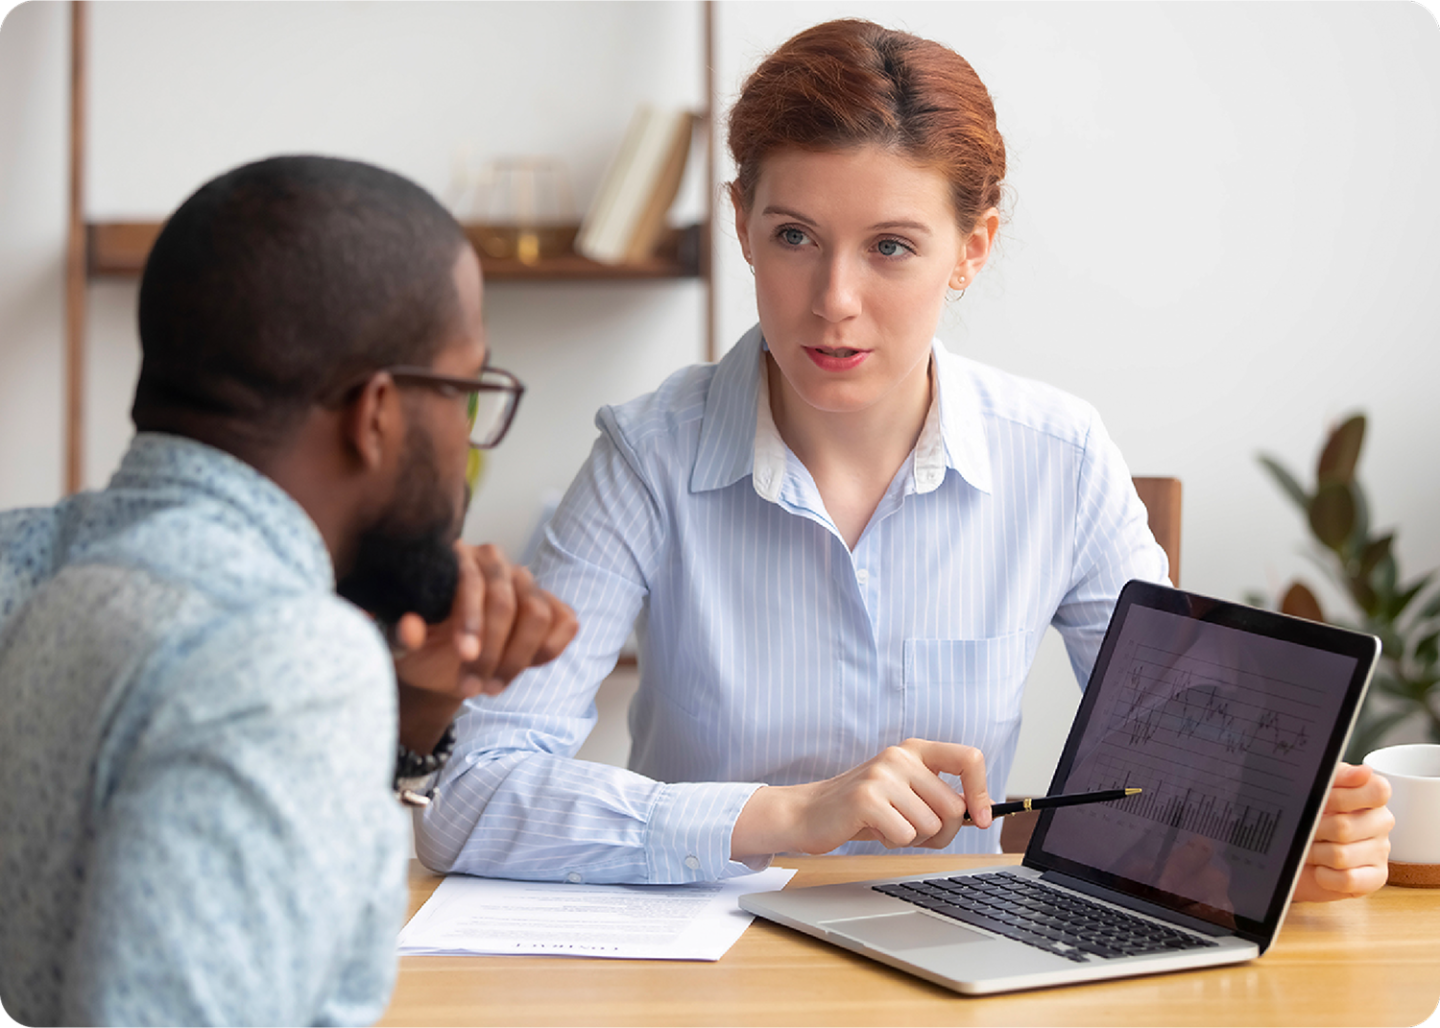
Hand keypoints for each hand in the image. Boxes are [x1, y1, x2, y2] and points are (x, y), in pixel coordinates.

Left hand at [392, 542, 576, 752]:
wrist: (443, 664)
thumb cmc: (422, 648)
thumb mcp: (401, 647)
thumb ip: (401, 637)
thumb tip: (410, 628)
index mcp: (455, 559)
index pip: (472, 582)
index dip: (472, 620)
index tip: (466, 655)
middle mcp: (494, 563)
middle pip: (508, 602)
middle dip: (493, 651)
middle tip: (472, 688)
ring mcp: (526, 582)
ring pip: (538, 615)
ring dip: (516, 659)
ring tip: (491, 687)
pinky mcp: (551, 605)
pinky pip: (565, 622)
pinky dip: (548, 649)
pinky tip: (523, 669)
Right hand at [731, 739, 991, 860]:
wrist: (808, 813)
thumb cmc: (863, 809)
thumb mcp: (905, 793)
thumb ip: (941, 797)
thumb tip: (983, 811)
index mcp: (914, 750)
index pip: (969, 759)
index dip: (981, 792)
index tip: (981, 819)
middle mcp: (900, 756)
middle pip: (954, 807)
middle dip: (941, 832)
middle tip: (913, 831)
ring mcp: (882, 775)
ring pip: (931, 826)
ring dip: (913, 838)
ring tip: (887, 826)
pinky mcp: (866, 798)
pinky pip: (905, 835)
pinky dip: (893, 842)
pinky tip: (873, 830)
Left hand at [1291, 762, 1393, 901]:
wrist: (1291, 853)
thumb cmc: (1306, 815)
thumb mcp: (1314, 788)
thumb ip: (1336, 777)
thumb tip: (1364, 771)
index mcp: (1370, 796)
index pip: (1377, 791)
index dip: (1342, 797)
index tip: (1322, 801)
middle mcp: (1380, 822)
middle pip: (1345, 827)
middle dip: (1314, 830)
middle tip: (1304, 830)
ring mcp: (1380, 851)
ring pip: (1341, 855)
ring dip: (1314, 854)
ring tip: (1308, 849)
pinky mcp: (1374, 878)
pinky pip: (1347, 879)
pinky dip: (1324, 876)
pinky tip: (1319, 869)